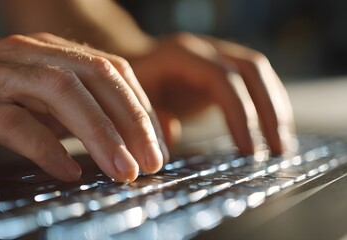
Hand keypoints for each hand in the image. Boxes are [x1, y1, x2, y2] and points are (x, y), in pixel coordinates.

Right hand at [0, 33, 167, 181]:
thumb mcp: (39, 101)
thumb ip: (79, 114)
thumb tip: (131, 140)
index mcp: (49, 51)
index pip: (110, 70)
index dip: (141, 108)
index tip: (159, 147)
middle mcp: (26, 54)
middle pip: (93, 77)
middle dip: (130, 121)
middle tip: (152, 162)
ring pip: (59, 93)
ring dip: (98, 133)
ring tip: (123, 170)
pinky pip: (11, 122)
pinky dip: (46, 147)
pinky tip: (68, 171)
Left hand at [129, 33, 294, 154]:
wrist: (132, 60)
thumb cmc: (128, 85)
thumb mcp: (128, 102)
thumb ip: (148, 118)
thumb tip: (171, 136)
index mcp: (180, 55)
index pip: (221, 79)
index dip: (239, 113)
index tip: (247, 149)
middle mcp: (203, 48)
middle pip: (250, 70)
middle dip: (268, 110)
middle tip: (277, 149)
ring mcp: (216, 53)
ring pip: (257, 71)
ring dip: (274, 106)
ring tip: (282, 143)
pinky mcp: (222, 65)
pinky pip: (253, 79)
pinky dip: (267, 102)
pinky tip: (273, 127)